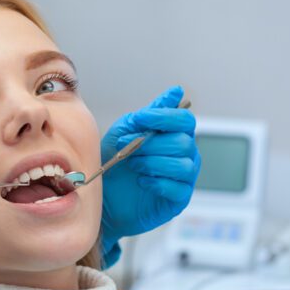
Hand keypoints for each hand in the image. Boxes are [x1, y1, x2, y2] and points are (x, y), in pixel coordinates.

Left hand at [99, 85, 199, 262]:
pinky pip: (177, 187)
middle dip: (151, 143)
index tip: (139, 119)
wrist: (103, 199)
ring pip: (182, 164)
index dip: (162, 117)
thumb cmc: (115, 164)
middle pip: (183, 142)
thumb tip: (176, 91)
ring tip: (134, 166)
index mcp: (175, 135)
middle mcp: (186, 154)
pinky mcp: (179, 198)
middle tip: (127, 147)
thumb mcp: (125, 132)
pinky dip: (156, 183)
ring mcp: (185, 178)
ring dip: (152, 163)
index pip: (184, 119)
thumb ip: (149, 114)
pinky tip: (142, 182)